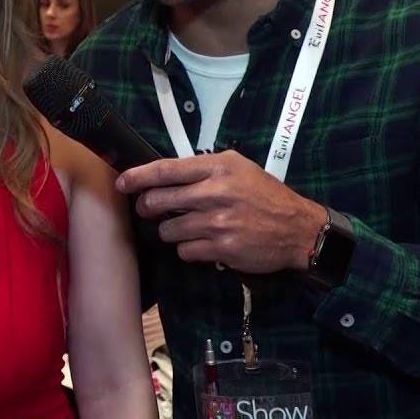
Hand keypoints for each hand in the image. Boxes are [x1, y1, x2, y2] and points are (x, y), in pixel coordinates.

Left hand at [117, 151, 328, 273]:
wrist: (297, 228)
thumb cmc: (266, 196)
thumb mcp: (239, 168)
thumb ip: (205, 169)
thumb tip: (167, 175)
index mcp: (218, 168)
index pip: (166, 170)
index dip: (138, 176)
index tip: (123, 182)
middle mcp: (215, 193)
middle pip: (159, 201)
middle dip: (147, 207)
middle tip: (149, 209)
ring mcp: (218, 223)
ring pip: (169, 230)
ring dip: (170, 231)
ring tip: (185, 227)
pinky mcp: (221, 249)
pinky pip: (185, 251)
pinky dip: (188, 248)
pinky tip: (202, 242)